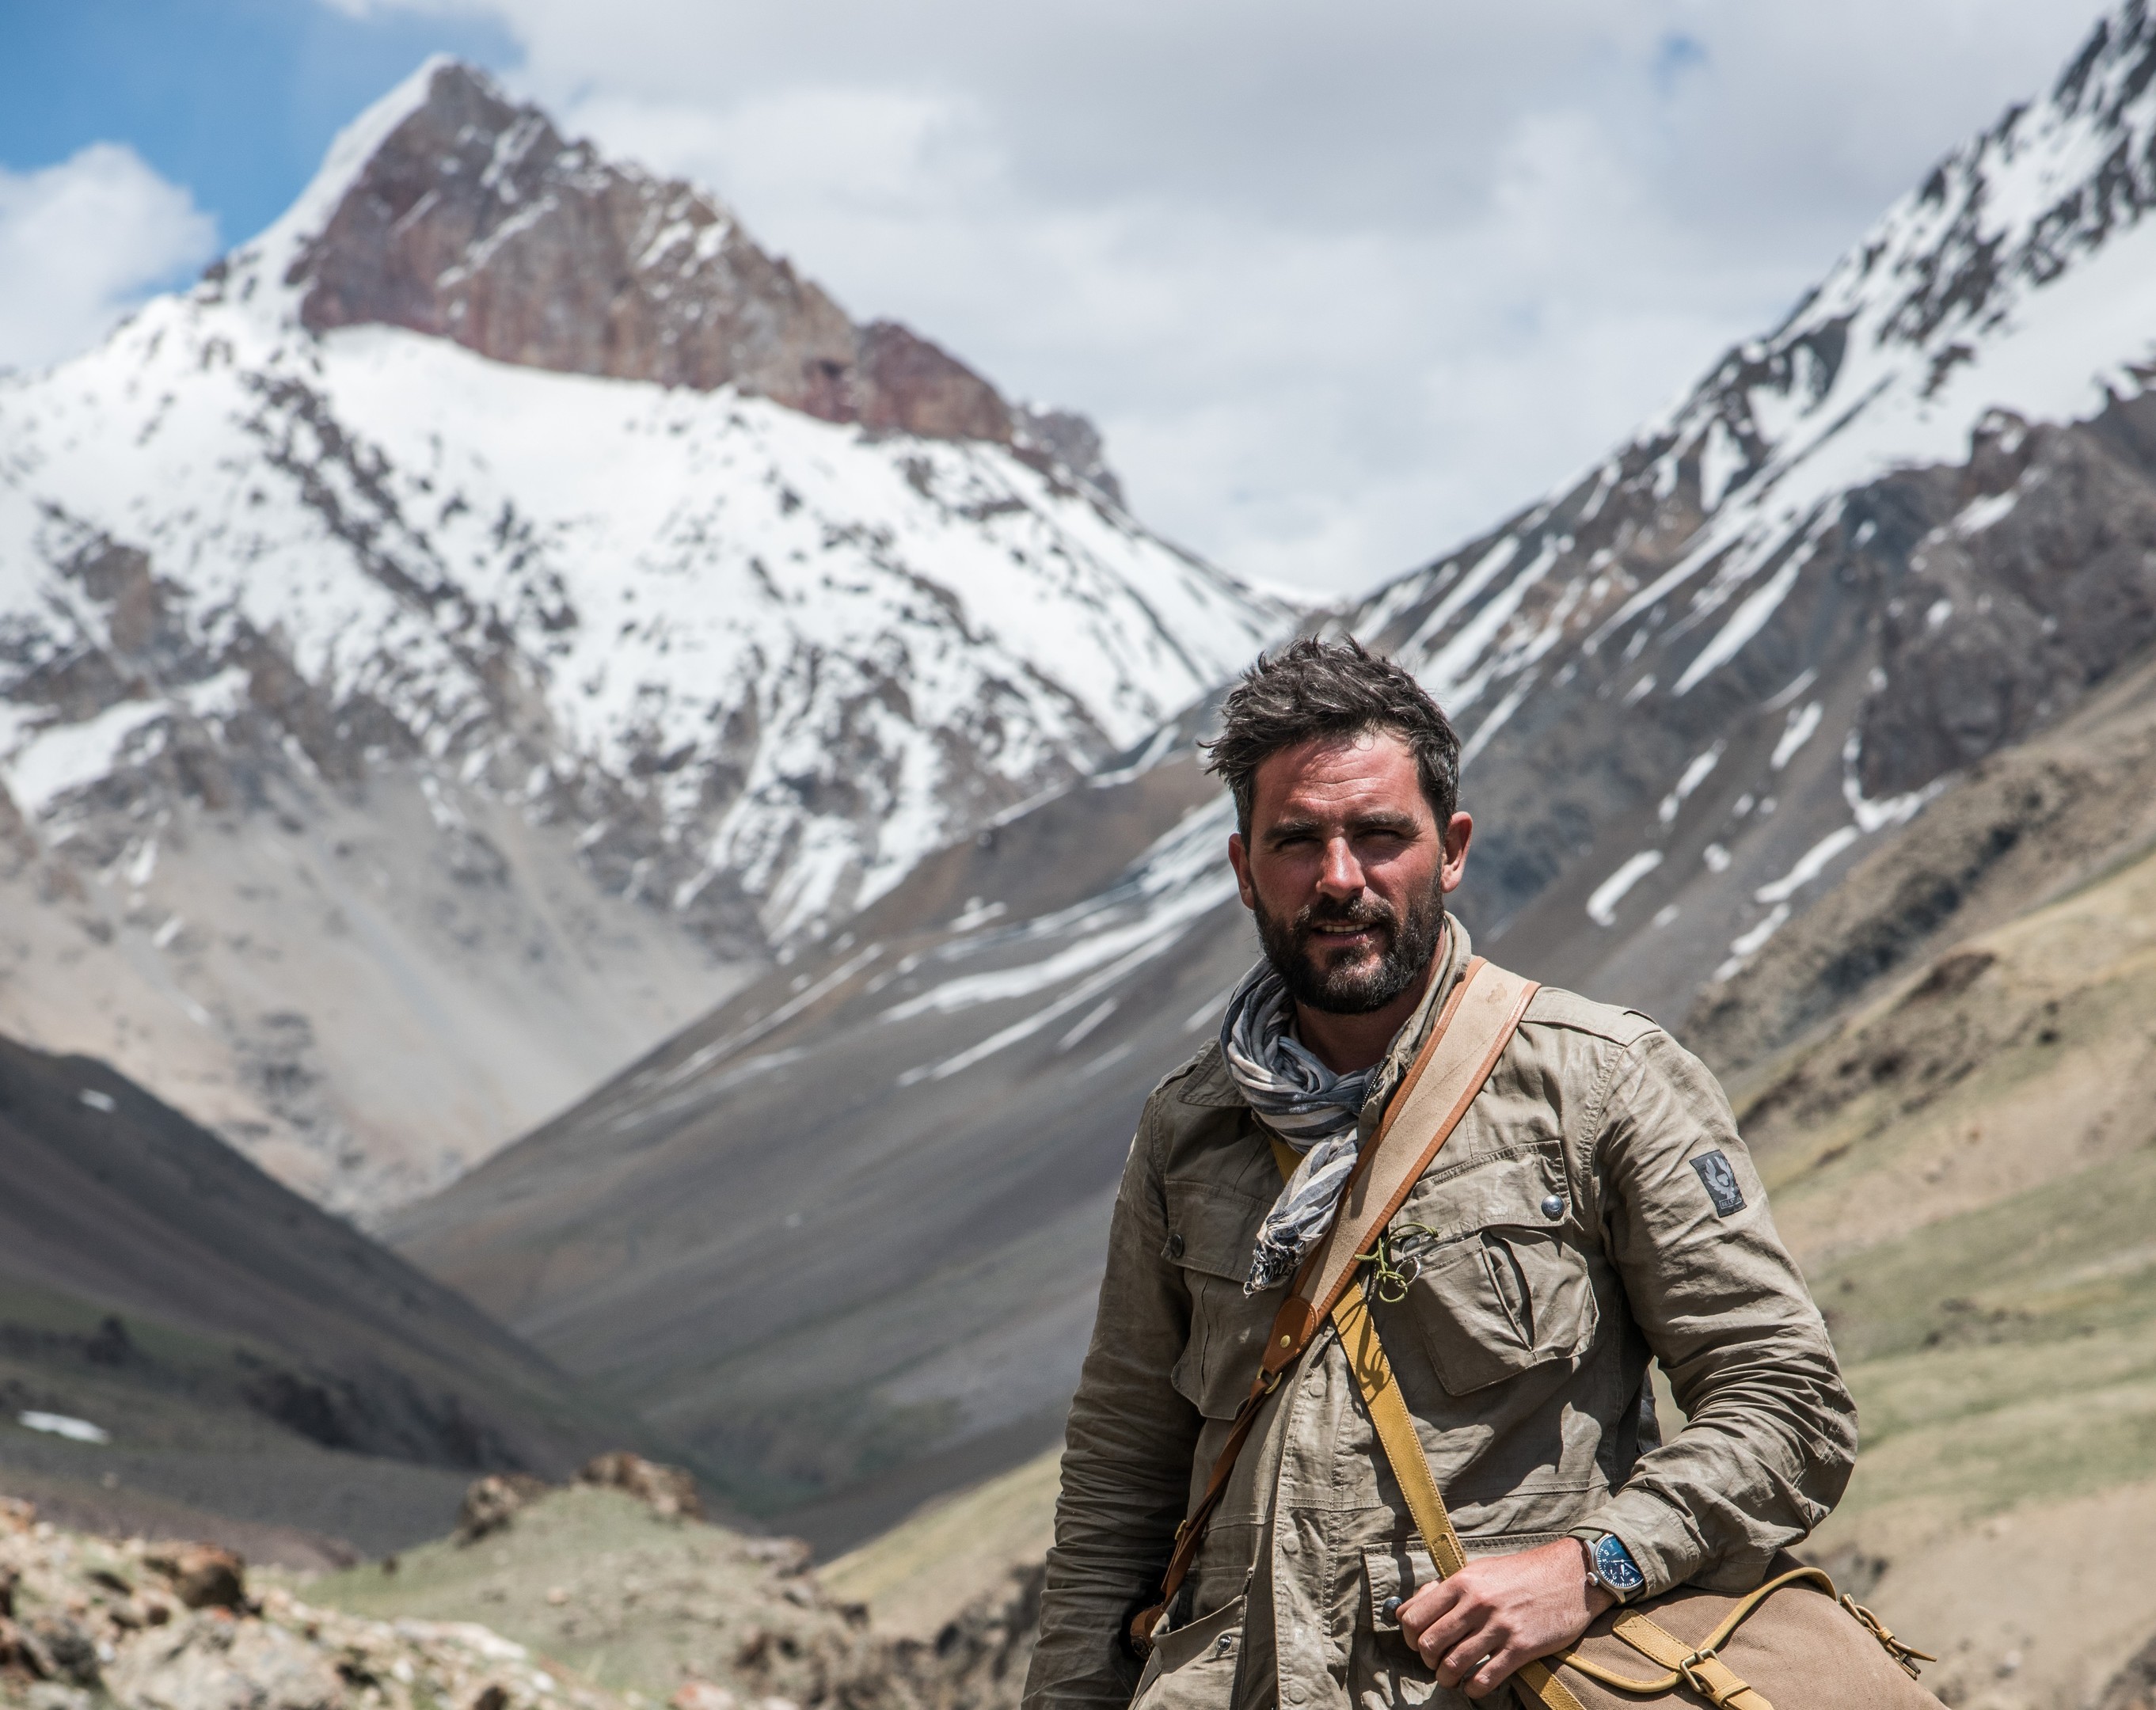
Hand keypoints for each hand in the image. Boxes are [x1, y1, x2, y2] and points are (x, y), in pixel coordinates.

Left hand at [1396, 1540, 1612, 1699]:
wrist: (1569, 1575)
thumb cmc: (1520, 1573)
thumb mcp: (1478, 1570)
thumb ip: (1445, 1589)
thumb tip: (1407, 1609)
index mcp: (1461, 1582)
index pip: (1413, 1617)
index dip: (1410, 1637)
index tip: (1418, 1644)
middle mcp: (1476, 1603)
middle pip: (1429, 1644)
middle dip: (1427, 1661)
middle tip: (1436, 1663)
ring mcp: (1499, 1626)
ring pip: (1453, 1665)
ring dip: (1447, 1678)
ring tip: (1452, 1678)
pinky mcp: (1521, 1647)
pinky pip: (1486, 1678)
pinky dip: (1473, 1689)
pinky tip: (1473, 1687)